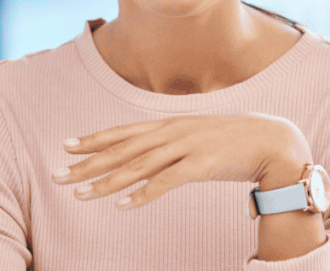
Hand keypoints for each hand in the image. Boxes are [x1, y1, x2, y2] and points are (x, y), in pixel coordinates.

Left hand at [52, 113, 311, 208]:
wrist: (272, 141)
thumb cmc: (231, 142)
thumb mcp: (195, 138)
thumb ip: (171, 144)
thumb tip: (147, 156)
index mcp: (169, 125)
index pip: (123, 133)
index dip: (94, 140)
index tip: (66, 147)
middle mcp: (172, 133)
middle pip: (122, 151)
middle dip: (87, 164)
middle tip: (57, 175)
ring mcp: (186, 148)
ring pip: (137, 167)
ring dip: (106, 181)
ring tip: (79, 194)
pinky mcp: (202, 165)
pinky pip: (167, 182)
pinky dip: (144, 193)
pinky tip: (123, 204)